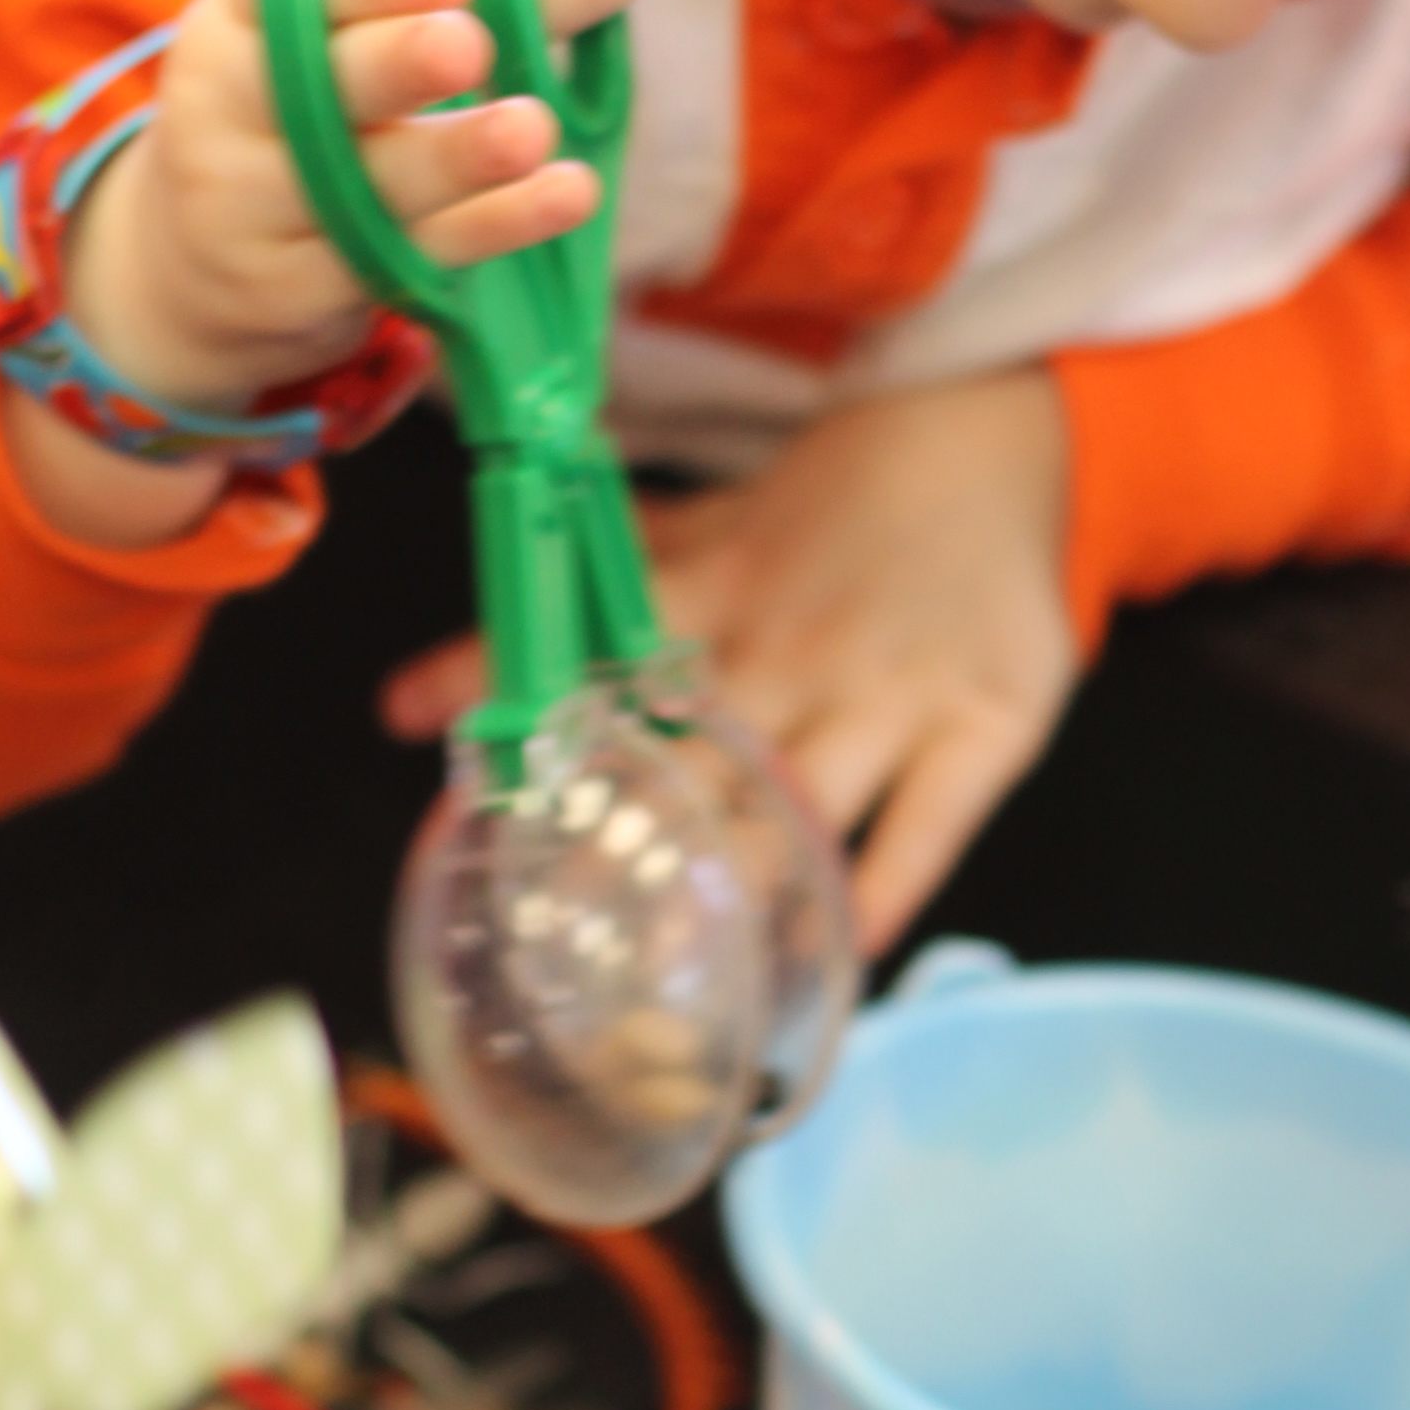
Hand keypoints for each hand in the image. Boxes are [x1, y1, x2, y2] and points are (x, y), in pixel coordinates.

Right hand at [6, 0, 695, 549]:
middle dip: (392, 60)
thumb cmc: (353, 103)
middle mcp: (235, 97)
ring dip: (451, 158)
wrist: (220, 261)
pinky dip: (485, 230)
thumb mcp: (432, 23)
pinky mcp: (295, 287)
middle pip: (314, 79)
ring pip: (363, 181)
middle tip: (465, 42)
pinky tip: (562, 196)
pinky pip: (398, 260)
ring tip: (529, 130)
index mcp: (257, 3)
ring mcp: (256, 201)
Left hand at [385, 368, 1078, 955]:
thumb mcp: (725, 521)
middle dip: (621, 843)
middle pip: (692, 760)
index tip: (412, 724)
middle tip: (554, 927)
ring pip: (801, 807)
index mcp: (722, 593)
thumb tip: (459, 657)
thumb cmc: (846, 502)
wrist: (997, 436)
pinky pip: (929, 828)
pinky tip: (837, 951)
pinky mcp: (988, 724)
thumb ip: (618, 583)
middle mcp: (796, 648)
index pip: (591, 640)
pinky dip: (880, 892)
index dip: (499, 675)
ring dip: (739, 887)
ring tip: (679, 972)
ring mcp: (895, 691)